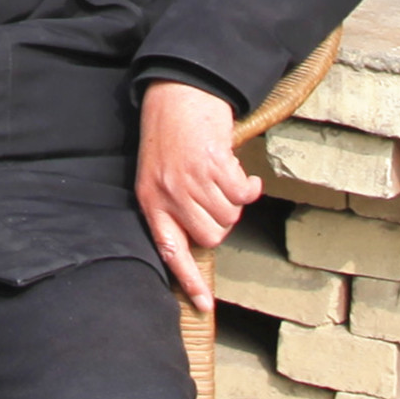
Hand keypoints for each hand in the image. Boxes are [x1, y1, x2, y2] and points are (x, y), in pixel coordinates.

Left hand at [135, 79, 257, 310]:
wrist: (178, 92)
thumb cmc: (170, 134)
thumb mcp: (159, 174)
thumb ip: (173, 205)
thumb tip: (203, 237)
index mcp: (151, 202)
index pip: (170, 252)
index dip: (189, 281)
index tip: (204, 305)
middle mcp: (169, 195)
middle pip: (211, 236)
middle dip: (223, 223)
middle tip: (221, 200)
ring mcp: (190, 181)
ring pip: (229, 215)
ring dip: (235, 201)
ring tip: (225, 179)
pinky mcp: (213, 164)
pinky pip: (241, 194)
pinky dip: (248, 187)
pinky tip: (243, 176)